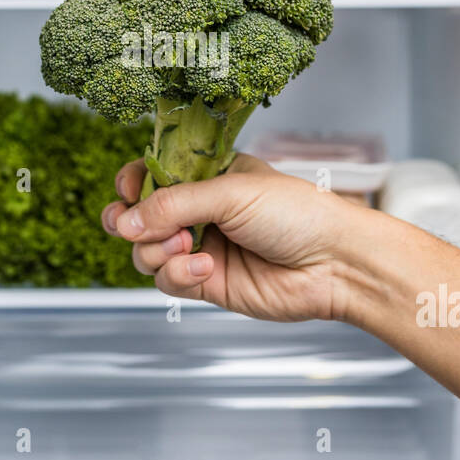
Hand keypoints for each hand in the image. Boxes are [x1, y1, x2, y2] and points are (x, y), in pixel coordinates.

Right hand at [101, 154, 357, 321]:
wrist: (334, 263)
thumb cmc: (297, 213)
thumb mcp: (230, 192)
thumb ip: (173, 203)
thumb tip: (125, 221)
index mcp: (208, 176)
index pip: (153, 176)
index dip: (133, 184)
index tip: (128, 190)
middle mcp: (201, 211)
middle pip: (140, 218)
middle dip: (130, 222)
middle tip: (130, 226)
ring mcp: (203, 247)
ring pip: (147, 253)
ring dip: (157, 250)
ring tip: (188, 244)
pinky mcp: (208, 283)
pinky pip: (169, 281)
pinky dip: (178, 274)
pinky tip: (206, 267)